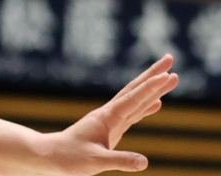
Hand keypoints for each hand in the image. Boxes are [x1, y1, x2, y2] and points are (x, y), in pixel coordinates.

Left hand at [46, 55, 177, 172]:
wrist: (50, 156)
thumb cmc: (69, 159)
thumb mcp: (95, 162)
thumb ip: (120, 160)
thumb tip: (145, 162)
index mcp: (108, 117)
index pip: (133, 99)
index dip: (151, 88)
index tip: (168, 75)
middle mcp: (111, 113)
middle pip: (135, 89)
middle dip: (153, 75)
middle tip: (170, 58)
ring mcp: (111, 119)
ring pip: (136, 98)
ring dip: (153, 87)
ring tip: (171, 77)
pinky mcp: (111, 128)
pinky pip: (133, 112)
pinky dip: (146, 106)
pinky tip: (157, 104)